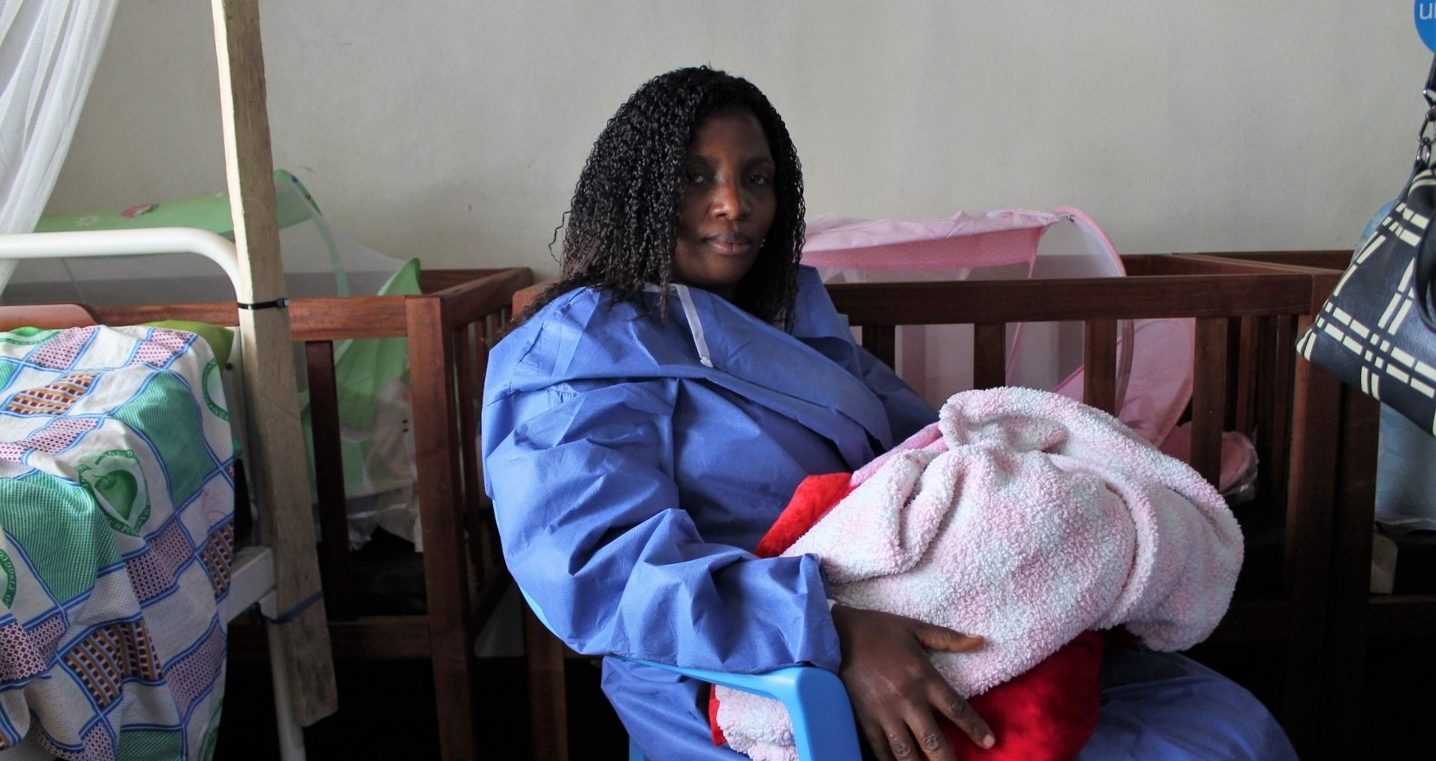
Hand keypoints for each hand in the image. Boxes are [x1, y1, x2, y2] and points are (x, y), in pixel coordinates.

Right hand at [831, 605, 994, 760]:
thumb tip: (980, 641)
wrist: (836, 634)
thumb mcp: (915, 628)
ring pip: (907, 752)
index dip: (975, 728)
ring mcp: (884, 713)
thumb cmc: (879, 629)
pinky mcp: (864, 719)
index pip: (956, 709)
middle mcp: (907, 699)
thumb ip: (949, 638)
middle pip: (933, 741)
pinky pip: (880, 750)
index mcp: (924, 677)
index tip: (989, 743)